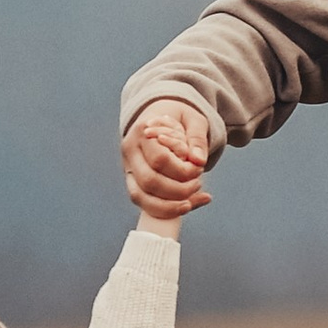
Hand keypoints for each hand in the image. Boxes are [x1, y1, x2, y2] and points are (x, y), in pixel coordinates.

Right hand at [122, 100, 214, 220]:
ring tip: (191, 201)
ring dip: (169, 205)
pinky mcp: (132, 183)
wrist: (160, 117)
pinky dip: (165, 210)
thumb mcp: (193, 120)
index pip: (159, 159)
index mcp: (142, 131)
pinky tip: (188, 206)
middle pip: (149, 181)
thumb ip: (197, 139)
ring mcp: (128, 168)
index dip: (182, 170)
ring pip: (140, 197)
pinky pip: (143, 203)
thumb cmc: (178, 119)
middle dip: (178, 190)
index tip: (199, 167)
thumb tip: (199, 161)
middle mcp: (130, 151)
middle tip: (198, 183)